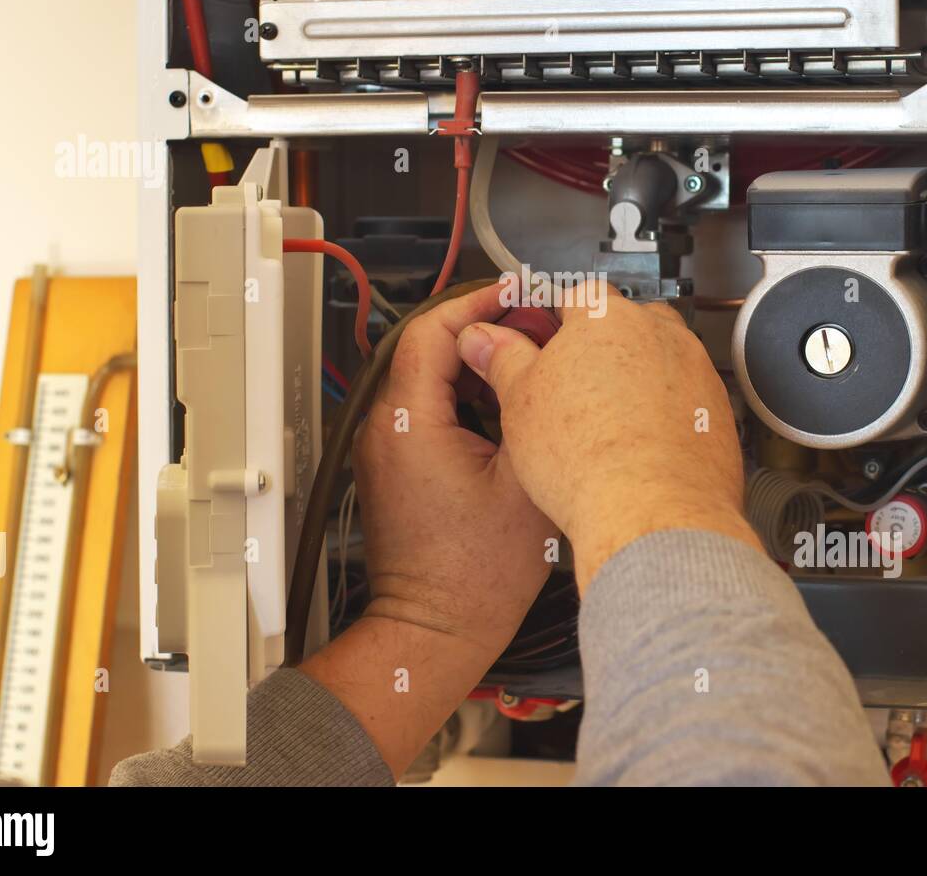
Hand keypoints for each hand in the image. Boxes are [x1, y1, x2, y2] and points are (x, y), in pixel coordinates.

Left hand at [353, 282, 556, 650]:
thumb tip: (540, 362)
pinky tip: (508, 408)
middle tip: (536, 330)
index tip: (518, 294)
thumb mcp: (525, 480)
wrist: (434, 631)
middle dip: (485, 331)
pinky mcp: (395, 466)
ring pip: (430, 376)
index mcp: (409, 422)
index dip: (481, 303)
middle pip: (430, 347)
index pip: (433, 329)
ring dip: (477, 364)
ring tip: (528, 366)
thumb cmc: (472, 578)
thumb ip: (529, 410)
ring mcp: (386, 448)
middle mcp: (385, 428)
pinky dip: (466, 396)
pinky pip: (428, 408)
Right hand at [456, 280, 761, 588]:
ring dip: (638, 380)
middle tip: (575, 391)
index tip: (547, 347)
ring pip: (659, 359)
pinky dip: (667, 412)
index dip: (557, 323)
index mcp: (604, 317)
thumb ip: (503, 359)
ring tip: (610, 424)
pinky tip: (643, 445)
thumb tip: (484, 338)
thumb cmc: (586, 460)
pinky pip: (686, 397)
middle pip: (624, 324)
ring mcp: (694, 368)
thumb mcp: (520, 402)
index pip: (576, 295)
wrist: (651, 513)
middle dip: (602, 350)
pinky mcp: (716, 408)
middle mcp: (657, 332)